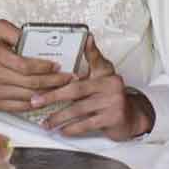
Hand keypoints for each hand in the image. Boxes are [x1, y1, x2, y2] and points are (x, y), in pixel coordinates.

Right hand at [0, 20, 76, 115]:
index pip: (25, 66)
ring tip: (61, 89)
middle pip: (29, 83)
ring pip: (27, 97)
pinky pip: (19, 107)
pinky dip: (35, 104)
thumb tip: (34, 37)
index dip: (44, 67)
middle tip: (68, 79)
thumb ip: (15, 31)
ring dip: (48, 94)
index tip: (59, 66)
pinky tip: (46, 98)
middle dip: (53, 82)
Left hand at [41, 40, 155, 140]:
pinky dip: (72, 128)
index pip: (95, 60)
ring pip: (78, 110)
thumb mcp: (104, 76)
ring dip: (59, 117)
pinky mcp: (113, 119)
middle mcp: (111, 85)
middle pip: (76, 89)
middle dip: (52, 96)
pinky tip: (62, 130)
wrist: (131, 118)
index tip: (86, 39)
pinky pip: (87, 124)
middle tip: (36, 101)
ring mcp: (112, 102)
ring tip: (46, 122)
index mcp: (106, 73)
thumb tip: (88, 38)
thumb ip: (93, 59)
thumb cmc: (111, 96)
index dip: (90, 50)